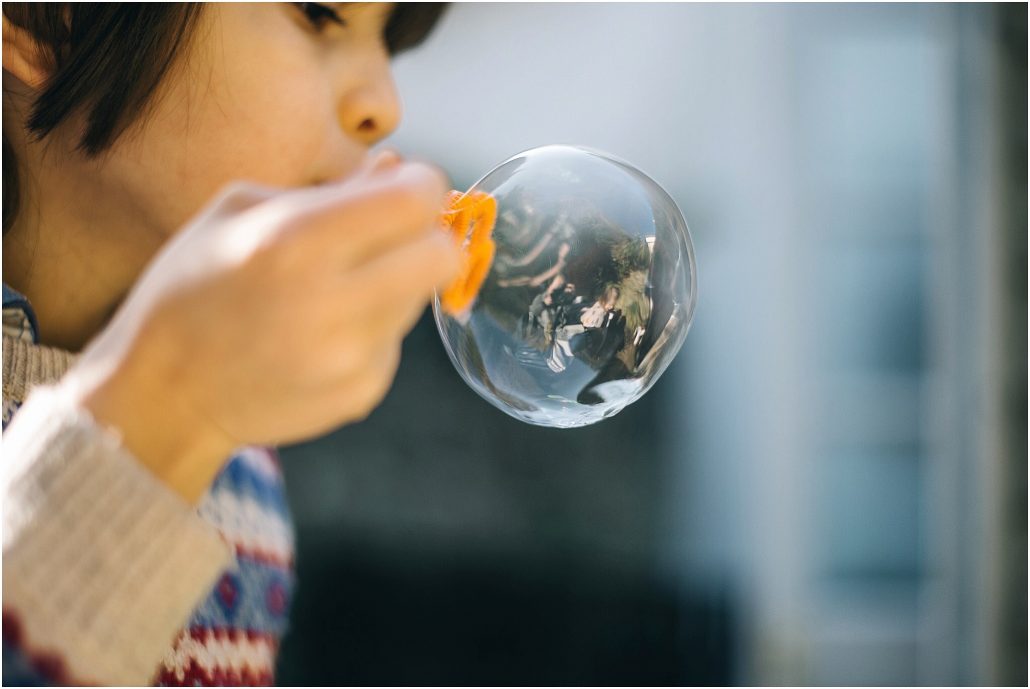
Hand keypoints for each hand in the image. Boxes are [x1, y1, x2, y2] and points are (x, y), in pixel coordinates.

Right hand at [60, 156, 458, 502]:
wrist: (163, 394)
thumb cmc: (192, 288)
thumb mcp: (239, 211)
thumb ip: (329, 187)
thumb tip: (397, 168)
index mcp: (296, 241)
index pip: (415, 201)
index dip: (419, 186)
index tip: (402, 190)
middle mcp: (333, 303)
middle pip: (442, 255)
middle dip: (426, 236)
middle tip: (390, 238)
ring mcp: (351, 357)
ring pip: (421, 298)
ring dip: (394, 283)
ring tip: (333, 291)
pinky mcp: (362, 394)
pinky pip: (396, 344)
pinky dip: (372, 331)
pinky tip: (321, 336)